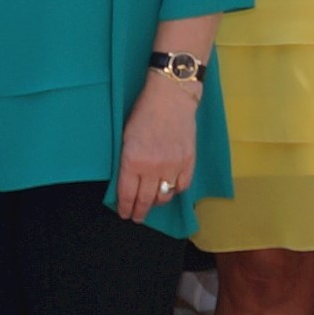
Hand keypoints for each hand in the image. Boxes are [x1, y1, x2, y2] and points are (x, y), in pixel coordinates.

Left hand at [111, 73, 197, 221]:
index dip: (125, 208)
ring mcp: (173, 166)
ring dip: (157, 202)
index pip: (127, 194)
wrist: (170, 97)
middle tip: (137, 217)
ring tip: (153, 203)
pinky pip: (182, 186)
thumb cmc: (144, 112)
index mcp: (132, 160)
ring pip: (165, 196)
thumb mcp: (126, 137)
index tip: (125, 214)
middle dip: (139, 212)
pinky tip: (170, 188)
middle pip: (146, 200)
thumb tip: (127, 183)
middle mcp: (152, 167)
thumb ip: (127, 162)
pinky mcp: (188, 162)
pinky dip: (175, 190)